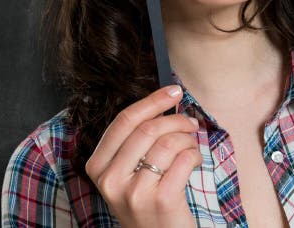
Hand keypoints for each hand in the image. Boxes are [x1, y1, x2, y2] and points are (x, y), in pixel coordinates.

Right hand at [85, 85, 201, 227]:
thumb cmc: (146, 203)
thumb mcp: (127, 174)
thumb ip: (136, 142)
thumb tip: (163, 103)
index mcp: (98, 167)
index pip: (124, 121)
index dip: (152, 101)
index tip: (173, 91)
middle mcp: (111, 180)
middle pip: (147, 128)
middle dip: (175, 119)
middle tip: (190, 122)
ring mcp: (135, 191)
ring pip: (168, 142)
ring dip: (187, 138)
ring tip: (192, 146)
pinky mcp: (161, 200)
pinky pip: (183, 159)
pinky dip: (195, 154)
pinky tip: (194, 161)